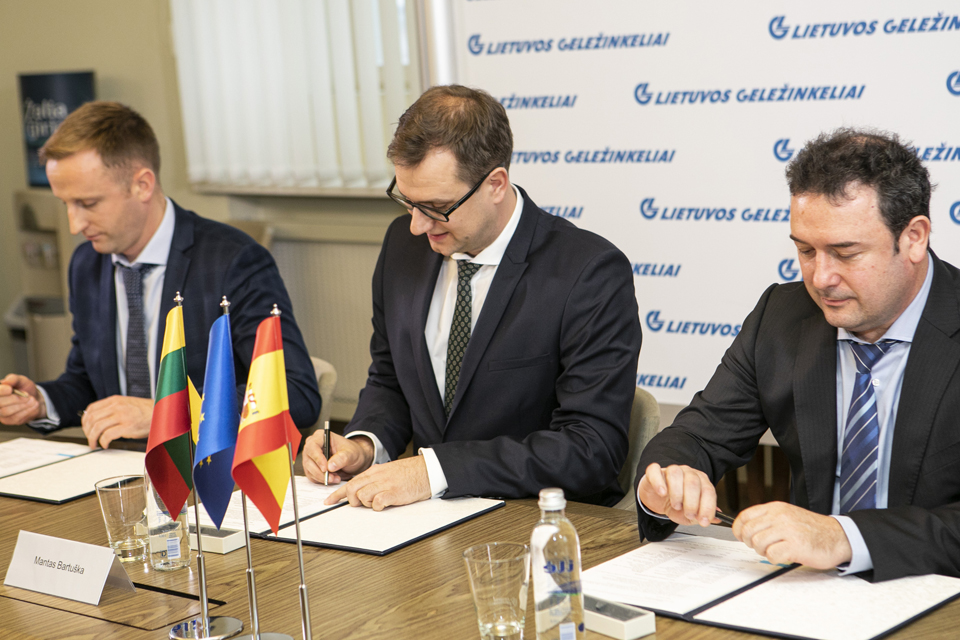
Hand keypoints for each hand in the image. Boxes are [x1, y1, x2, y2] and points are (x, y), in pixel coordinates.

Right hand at [0, 374, 45, 424]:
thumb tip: (6, 381)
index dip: (1, 391)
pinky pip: (15, 418)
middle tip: (26, 394)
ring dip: (22, 405)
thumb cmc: (25, 389)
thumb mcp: (22, 381)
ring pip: (6, 411)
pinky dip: (27, 410)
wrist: (35, 399)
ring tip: (32, 399)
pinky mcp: (9, 420)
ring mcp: (1, 413)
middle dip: (14, 399)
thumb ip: (14, 379)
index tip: (9, 389)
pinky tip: (34, 405)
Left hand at [81, 395, 153, 448]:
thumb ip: (112, 410)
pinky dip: (103, 442)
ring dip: (92, 439)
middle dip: (87, 432)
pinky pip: (107, 435)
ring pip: (97, 427)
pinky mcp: (127, 426)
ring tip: (95, 444)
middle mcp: (116, 406)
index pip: (91, 409)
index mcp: (115, 400)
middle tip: (90, 439)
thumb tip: (98, 421)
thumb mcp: (126, 405)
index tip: (86, 429)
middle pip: (92, 419)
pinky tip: (105, 445)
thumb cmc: (145, 412)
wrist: (161, 413)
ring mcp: (122, 416)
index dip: (85, 421)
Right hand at [303, 432, 373, 484]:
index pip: (313, 446)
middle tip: (332, 478)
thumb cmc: (351, 452)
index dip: (317, 458)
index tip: (325, 469)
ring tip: (335, 478)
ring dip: (322, 477)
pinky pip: (312, 476)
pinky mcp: (311, 467)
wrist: (353, 459)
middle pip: (308, 460)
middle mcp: (313, 446)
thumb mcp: (351, 453)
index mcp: (320, 436)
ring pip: (309, 470)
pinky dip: (321, 480)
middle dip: (320, 472)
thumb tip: (330, 466)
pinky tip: (332, 478)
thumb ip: (342, 458)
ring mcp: (310, 457)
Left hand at [324, 456, 430, 510]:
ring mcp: (385, 484)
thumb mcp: (387, 472)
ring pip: (362, 496)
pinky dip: (377, 507)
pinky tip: (384, 505)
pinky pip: (377, 502)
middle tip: (359, 504)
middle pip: (352, 489)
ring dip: (366, 504)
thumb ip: (373, 479)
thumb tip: (359, 491)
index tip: (328, 502)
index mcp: (374, 471)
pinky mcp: (394, 493)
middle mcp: (377, 476)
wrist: (426, 471)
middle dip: (351, 500)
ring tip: (376, 503)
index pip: (350, 482)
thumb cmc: (408, 473)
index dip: (337, 494)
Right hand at [637, 462, 720, 526]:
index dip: (707, 507)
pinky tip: (662, 493)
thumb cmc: (676, 505)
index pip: (708, 491)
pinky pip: (655, 470)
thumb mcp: (692, 516)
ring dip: (677, 493)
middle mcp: (687, 473)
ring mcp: (670, 470)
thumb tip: (717, 518)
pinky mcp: (654, 472)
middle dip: (692, 502)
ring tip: (676, 505)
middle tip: (689, 514)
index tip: (704, 520)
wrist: (658, 500)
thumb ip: (704, 516)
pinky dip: (658, 482)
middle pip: (693, 482)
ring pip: (675, 474)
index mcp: (701, 482)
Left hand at [733, 501, 851, 568]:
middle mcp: (779, 516)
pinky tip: (784, 556)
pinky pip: (771, 555)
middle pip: (747, 531)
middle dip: (751, 543)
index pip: (744, 516)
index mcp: (776, 508)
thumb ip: (768, 519)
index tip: (741, 537)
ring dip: (763, 552)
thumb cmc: (812, 529)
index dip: (739, 529)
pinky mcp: (795, 545)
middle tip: (763, 547)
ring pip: (757, 543)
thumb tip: (745, 529)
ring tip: (775, 551)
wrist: (838, 537)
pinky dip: (775, 559)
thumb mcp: (787, 515)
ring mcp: (787, 530)